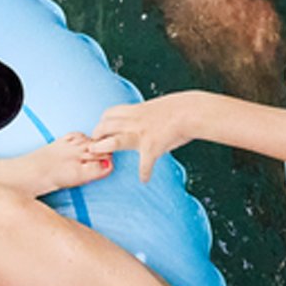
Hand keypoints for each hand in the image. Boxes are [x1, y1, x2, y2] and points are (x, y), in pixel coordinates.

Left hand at [94, 93, 208, 183]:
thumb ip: (145, 114)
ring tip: (105, 160)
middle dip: (96, 137)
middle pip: (104, 126)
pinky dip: (144, 173)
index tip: (101, 131)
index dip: (101, 123)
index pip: (108, 114)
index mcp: (135, 111)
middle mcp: (134, 121)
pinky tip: (145, 179)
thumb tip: (145, 117)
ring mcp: (141, 134)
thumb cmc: (179, 108)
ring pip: (113, 142)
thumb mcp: (156, 106)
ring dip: (104, 150)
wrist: (191, 111)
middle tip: (95, 147)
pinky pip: (144, 165)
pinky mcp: (151, 147)